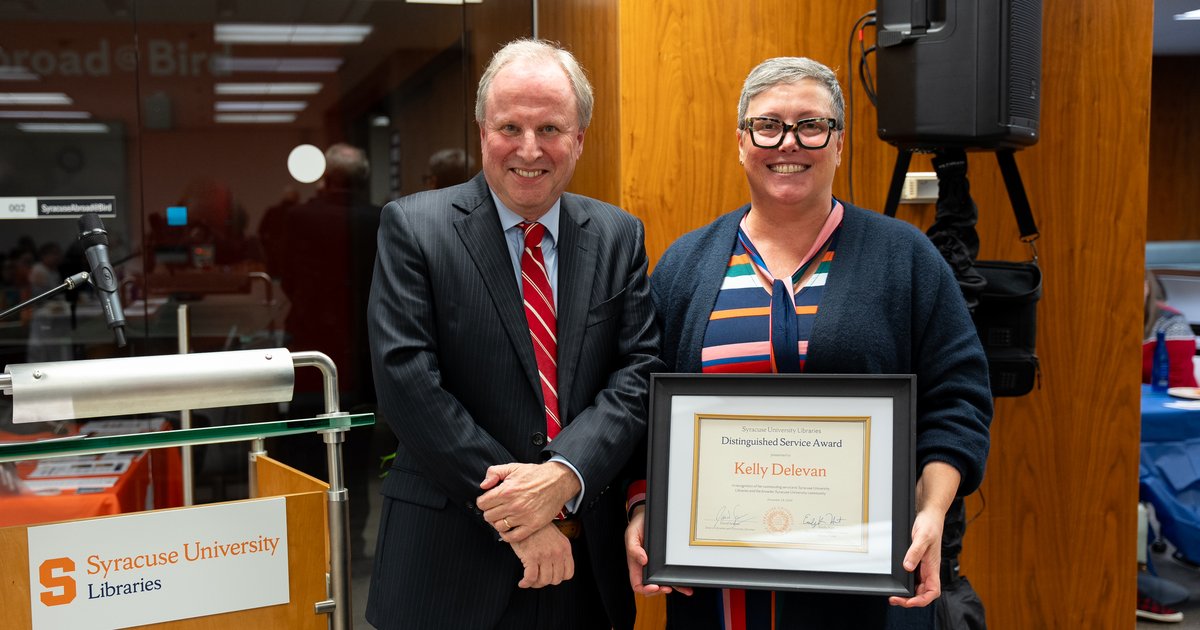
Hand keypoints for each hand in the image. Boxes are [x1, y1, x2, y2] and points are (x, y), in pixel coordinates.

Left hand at [478, 462, 580, 542]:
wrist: (558, 482)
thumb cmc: (535, 475)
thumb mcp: (513, 467)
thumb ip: (494, 473)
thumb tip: (483, 486)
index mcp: (507, 490)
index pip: (482, 503)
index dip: (483, 502)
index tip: (488, 501)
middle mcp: (514, 505)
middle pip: (488, 516)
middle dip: (490, 512)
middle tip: (496, 508)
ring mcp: (523, 516)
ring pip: (498, 527)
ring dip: (498, 522)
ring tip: (504, 516)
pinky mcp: (532, 525)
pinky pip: (513, 537)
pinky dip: (507, 535)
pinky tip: (509, 528)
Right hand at [509, 523, 573, 587]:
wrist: (526, 517)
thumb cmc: (538, 527)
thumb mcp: (556, 537)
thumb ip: (559, 551)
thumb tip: (556, 567)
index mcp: (565, 548)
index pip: (568, 573)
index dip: (558, 578)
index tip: (551, 577)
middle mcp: (557, 553)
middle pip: (555, 579)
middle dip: (546, 582)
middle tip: (538, 579)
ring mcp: (545, 555)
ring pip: (544, 581)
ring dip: (535, 584)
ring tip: (529, 580)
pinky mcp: (531, 557)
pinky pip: (530, 578)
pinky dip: (526, 583)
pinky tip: (523, 582)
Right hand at [625, 506, 691, 595]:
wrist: (646, 517)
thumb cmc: (637, 526)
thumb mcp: (631, 535)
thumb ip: (633, 549)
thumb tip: (643, 560)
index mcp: (635, 564)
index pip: (637, 584)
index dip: (645, 589)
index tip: (654, 586)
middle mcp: (646, 567)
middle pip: (651, 588)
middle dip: (660, 590)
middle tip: (667, 587)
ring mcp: (656, 566)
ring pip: (664, 583)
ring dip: (674, 588)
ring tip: (684, 589)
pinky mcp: (665, 562)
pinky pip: (672, 574)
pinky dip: (680, 581)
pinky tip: (687, 584)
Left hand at [888, 461, 958, 607]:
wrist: (929, 513)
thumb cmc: (930, 525)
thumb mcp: (922, 537)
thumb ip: (915, 552)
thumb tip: (907, 567)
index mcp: (933, 567)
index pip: (932, 592)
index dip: (921, 600)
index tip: (908, 601)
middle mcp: (928, 569)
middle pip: (922, 592)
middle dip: (910, 599)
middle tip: (894, 599)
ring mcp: (922, 565)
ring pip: (916, 586)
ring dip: (906, 592)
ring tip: (894, 594)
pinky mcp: (917, 560)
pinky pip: (912, 576)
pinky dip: (904, 581)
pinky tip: (896, 580)